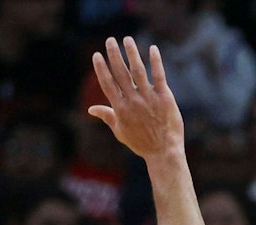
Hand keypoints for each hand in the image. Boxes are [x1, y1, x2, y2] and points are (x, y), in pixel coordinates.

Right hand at [88, 38, 184, 159]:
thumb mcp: (120, 131)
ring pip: (138, 71)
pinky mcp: (165, 98)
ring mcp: (149, 98)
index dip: (101, 68)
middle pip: (120, 73)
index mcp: (120, 108)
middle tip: (110, 40)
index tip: (97, 54)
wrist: (164, 152)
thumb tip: (90, 109)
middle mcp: (132, 100)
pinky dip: (156, 62)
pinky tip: (153, 49)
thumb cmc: (141, 143)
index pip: (107, 83)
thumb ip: (107, 116)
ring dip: (132, 53)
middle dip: (114, 55)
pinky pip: (159, 76)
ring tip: (127, 40)